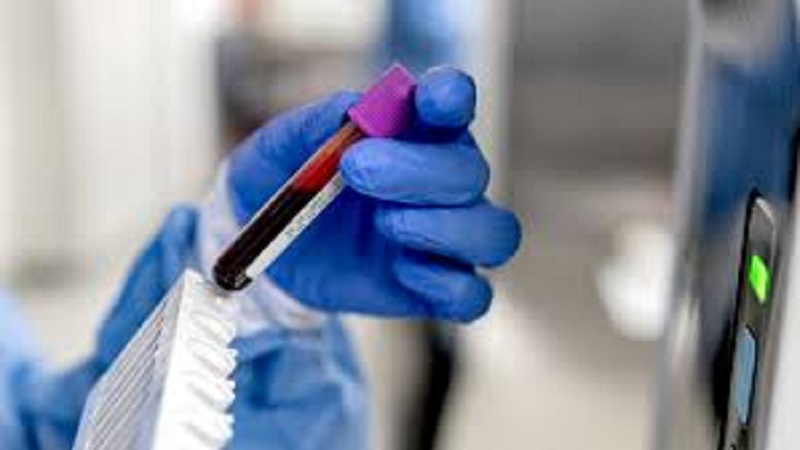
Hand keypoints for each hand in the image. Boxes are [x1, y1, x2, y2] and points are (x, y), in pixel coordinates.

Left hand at [227, 67, 520, 321]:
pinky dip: (448, 285)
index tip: (432, 100)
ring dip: (444, 227)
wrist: (269, 248)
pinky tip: (403, 271)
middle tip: (356, 170)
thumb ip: (315, 125)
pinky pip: (474, 295)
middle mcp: (442, 181)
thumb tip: (350, 110)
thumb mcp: (280, 147)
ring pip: (495, 233)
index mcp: (415, 131)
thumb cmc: (285, 182)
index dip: (452, 97)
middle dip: (418, 171)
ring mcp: (445, 237)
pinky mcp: (436, 287)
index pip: (452, 102)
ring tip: (386, 223)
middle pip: (471, 172)